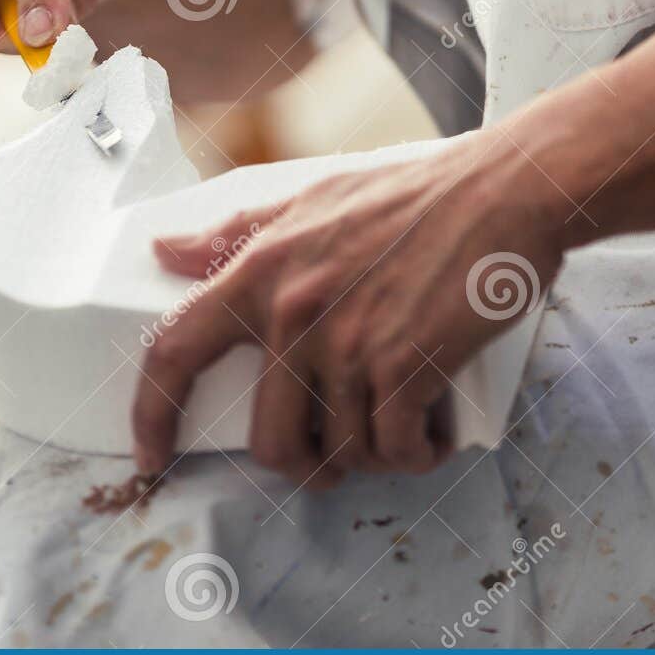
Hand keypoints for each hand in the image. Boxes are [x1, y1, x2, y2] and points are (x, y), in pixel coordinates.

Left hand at [131, 134, 565, 486]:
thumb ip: (234, 234)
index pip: (174, 351)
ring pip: (341, 453)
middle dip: (304, 464)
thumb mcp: (307, 200)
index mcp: (259, 270)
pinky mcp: (407, 366)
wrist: (504, 190)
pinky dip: (417, 454)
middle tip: (333, 455)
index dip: (150, 414)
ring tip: (399, 425)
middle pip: (270, 440)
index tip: (150, 455)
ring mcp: (349, 343)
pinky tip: (431, 432)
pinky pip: (397, 450)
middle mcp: (293, 312)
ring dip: (372, 458)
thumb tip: (165, 251)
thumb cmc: (412, 194)